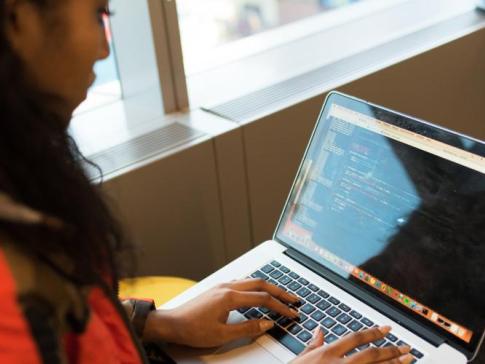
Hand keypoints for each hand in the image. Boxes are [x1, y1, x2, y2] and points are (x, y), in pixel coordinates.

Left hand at [142, 278, 299, 347]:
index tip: (291, 313)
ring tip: (280, 295)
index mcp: (230, 297)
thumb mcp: (222, 335)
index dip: (280, 306)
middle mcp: (228, 287)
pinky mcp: (218, 289)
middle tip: (294, 300)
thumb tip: (267, 324)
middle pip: (261, 284)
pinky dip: (256, 286)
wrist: (171, 323)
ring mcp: (223, 286)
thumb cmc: (192, 329)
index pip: (263, 299)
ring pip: (252, 281)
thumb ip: (247, 328)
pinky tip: (258, 292)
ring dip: (268, 287)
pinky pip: (243, 282)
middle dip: (280, 292)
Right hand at [291, 326, 413, 363]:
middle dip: (391, 350)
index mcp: (326, 354)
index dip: (373, 333)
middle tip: (406, 347)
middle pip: (371, 355)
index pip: (355, 339)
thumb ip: (312, 346)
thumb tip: (320, 331)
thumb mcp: (299, 360)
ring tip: (408, 360)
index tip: (386, 329)